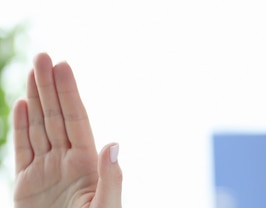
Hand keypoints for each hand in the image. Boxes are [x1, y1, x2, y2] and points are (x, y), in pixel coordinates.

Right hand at [12, 53, 122, 207]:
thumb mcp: (106, 207)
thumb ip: (111, 178)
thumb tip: (114, 142)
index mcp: (88, 164)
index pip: (77, 120)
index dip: (69, 93)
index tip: (64, 66)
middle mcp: (67, 161)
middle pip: (57, 117)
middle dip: (50, 87)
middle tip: (43, 56)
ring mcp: (46, 170)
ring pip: (39, 127)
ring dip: (35, 99)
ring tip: (33, 71)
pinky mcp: (26, 184)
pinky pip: (22, 149)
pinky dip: (20, 127)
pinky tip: (21, 105)